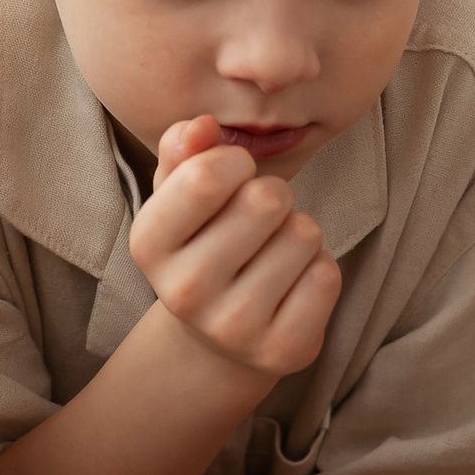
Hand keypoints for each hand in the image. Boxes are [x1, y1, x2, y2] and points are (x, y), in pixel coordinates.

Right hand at [131, 115, 341, 380]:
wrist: (219, 339)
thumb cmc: (204, 244)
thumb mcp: (180, 194)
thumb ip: (183, 149)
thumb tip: (201, 126)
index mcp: (148, 243)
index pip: (207, 175)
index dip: (235, 162)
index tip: (233, 176)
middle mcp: (183, 291)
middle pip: (266, 199)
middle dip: (274, 195)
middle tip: (257, 222)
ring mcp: (233, 327)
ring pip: (303, 234)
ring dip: (298, 233)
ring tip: (272, 256)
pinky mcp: (282, 348)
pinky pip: (326, 275)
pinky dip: (318, 270)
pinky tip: (291, 286)